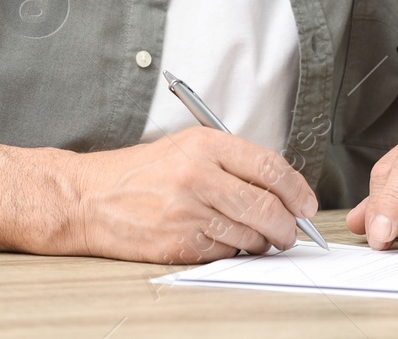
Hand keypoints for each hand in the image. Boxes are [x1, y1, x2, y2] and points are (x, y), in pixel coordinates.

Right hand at [68, 126, 317, 264]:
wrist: (91, 198)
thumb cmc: (140, 173)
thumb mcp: (187, 147)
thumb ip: (232, 161)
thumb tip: (281, 186)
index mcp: (206, 145)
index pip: (271, 167)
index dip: (298, 190)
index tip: (306, 204)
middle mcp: (199, 176)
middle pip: (267, 207)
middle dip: (289, 226)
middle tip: (291, 231)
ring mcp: (189, 212)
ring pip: (251, 236)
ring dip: (262, 242)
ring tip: (256, 237)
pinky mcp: (180, 242)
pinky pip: (225, 253)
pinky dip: (232, 251)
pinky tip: (222, 241)